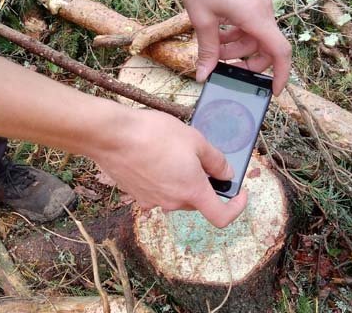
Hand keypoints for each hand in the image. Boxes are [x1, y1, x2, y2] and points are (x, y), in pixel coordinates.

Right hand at [91, 109, 247, 227]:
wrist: (111, 135)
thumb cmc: (153, 134)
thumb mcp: (195, 139)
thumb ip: (216, 160)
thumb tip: (227, 174)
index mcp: (192, 191)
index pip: (221, 216)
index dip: (236, 208)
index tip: (239, 193)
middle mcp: (172, 202)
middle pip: (196, 202)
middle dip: (203, 184)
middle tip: (200, 158)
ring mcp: (152, 201)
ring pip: (176, 195)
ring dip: (181, 180)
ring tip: (172, 152)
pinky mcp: (135, 194)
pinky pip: (156, 190)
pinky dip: (161, 179)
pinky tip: (153, 157)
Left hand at [176, 0, 291, 94]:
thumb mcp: (201, 19)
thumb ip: (207, 50)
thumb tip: (204, 75)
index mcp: (256, 16)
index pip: (280, 52)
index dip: (279, 75)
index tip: (272, 91)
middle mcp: (263, 8)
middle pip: (266, 46)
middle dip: (246, 61)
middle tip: (223, 66)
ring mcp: (258, 0)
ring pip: (255, 34)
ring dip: (236, 46)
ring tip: (212, 47)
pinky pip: (250, 21)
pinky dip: (236, 32)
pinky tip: (216, 32)